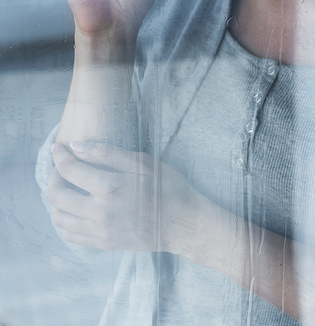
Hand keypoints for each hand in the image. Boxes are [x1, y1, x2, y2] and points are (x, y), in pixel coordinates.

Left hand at [48, 142, 195, 251]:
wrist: (184, 224)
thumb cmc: (168, 188)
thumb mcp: (141, 163)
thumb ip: (107, 153)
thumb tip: (76, 146)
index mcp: (109, 188)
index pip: (69, 171)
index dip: (59, 157)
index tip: (57, 148)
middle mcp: (100, 213)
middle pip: (57, 196)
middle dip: (54, 177)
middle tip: (62, 168)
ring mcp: (100, 232)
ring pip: (59, 218)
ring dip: (56, 200)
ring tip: (67, 187)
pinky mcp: (103, 244)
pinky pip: (70, 235)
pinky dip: (64, 220)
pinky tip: (73, 208)